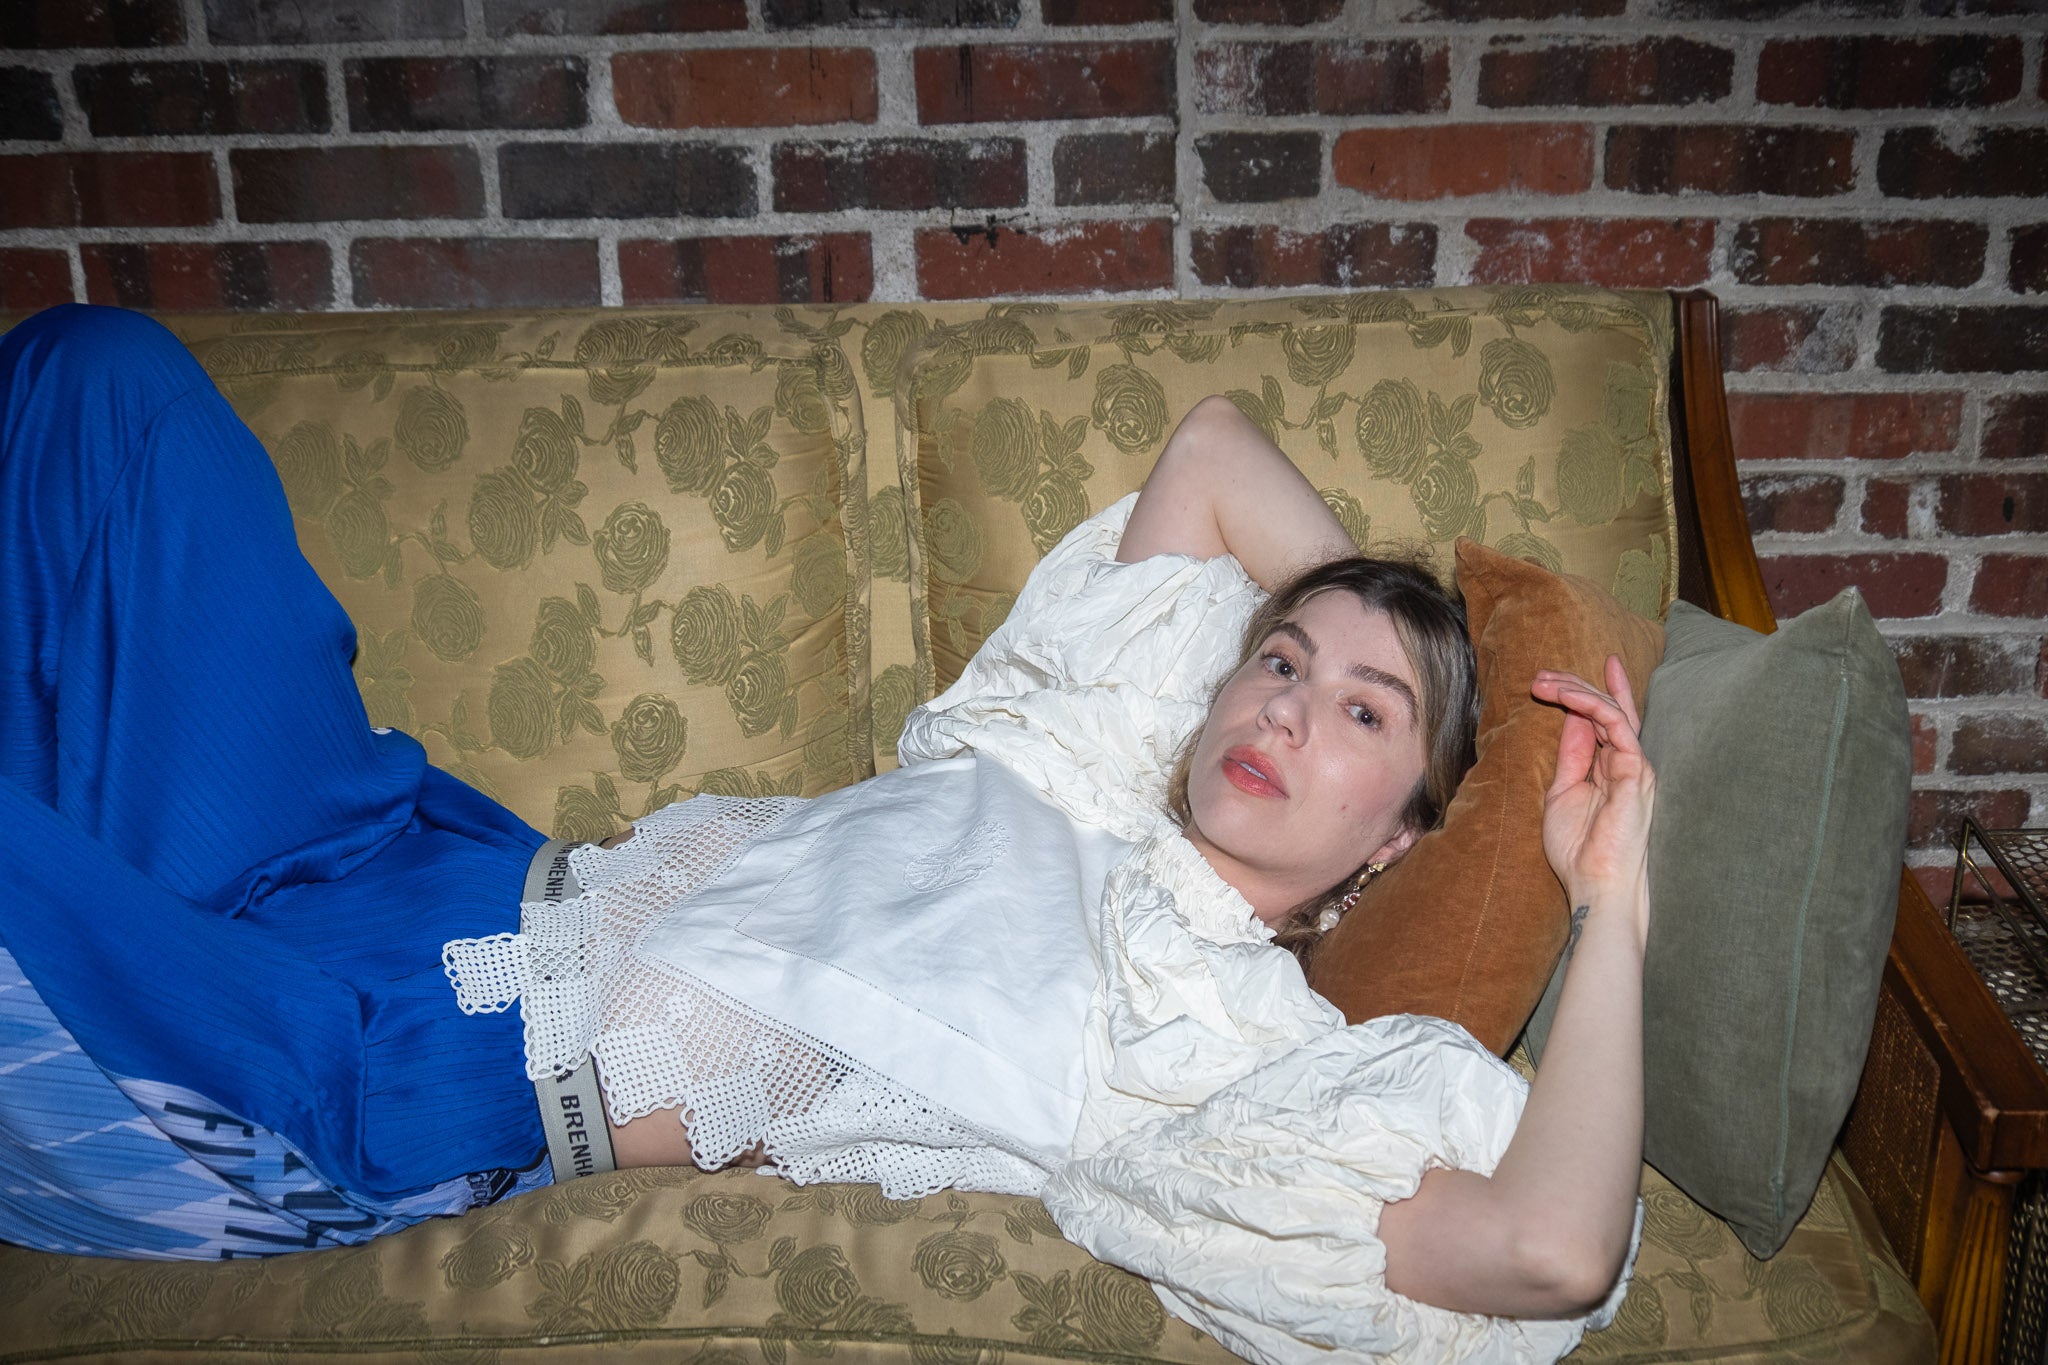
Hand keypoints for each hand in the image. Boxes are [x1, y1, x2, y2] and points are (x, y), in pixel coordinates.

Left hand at [1530, 656, 1654, 935]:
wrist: (1594, 881)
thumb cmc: (1578, 847)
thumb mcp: (1562, 792)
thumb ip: (1571, 756)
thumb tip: (1571, 719)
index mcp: (1607, 768)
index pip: (1598, 721)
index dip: (1580, 694)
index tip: (1550, 678)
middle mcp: (1624, 761)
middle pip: (1606, 709)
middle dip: (1574, 686)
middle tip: (1541, 675)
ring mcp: (1633, 764)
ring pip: (1612, 711)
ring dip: (1578, 691)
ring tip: (1546, 682)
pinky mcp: (1635, 768)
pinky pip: (1617, 725)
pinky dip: (1593, 706)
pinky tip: (1568, 698)